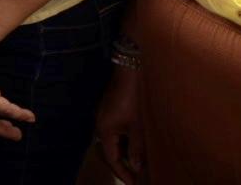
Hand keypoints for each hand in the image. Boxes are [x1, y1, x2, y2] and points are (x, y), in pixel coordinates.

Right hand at [95, 62, 144, 182]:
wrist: (130, 66)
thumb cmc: (135, 96)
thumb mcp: (139, 125)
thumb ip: (137, 148)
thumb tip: (137, 168)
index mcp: (105, 130)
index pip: (112, 159)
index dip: (124, 174)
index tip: (136, 184)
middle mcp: (100, 124)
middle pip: (108, 152)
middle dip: (122, 166)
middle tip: (137, 177)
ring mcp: (104, 116)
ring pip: (112, 142)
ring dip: (124, 154)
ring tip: (139, 163)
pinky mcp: (110, 109)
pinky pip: (114, 132)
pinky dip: (124, 142)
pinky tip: (136, 144)